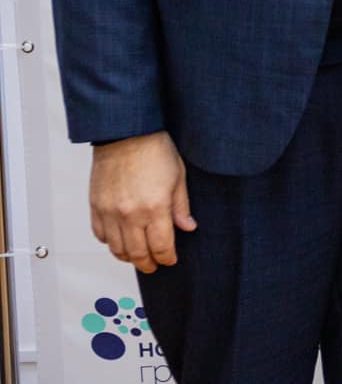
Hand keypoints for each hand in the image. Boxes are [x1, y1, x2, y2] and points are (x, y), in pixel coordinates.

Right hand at [88, 131, 195, 273]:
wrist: (126, 134)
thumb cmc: (155, 150)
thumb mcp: (178, 177)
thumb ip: (181, 207)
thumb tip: (187, 228)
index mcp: (155, 208)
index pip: (161, 246)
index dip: (167, 258)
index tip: (170, 261)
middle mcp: (130, 214)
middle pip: (137, 253)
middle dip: (148, 264)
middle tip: (154, 265)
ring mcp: (110, 212)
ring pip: (116, 248)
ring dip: (128, 257)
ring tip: (137, 256)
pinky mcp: (95, 206)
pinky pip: (100, 234)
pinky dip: (110, 242)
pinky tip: (119, 240)